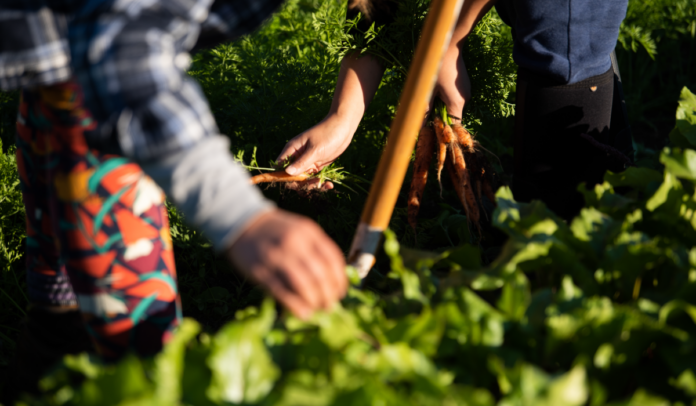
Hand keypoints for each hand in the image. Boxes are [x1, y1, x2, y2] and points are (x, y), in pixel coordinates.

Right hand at [226, 209, 347, 318]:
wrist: (241, 223)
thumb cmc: (275, 231)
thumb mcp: (299, 231)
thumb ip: (316, 250)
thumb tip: (333, 281)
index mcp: (308, 232)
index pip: (332, 258)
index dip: (339, 279)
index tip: (340, 292)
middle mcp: (295, 243)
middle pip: (320, 274)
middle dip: (328, 294)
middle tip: (329, 306)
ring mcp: (277, 257)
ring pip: (304, 284)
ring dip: (314, 301)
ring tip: (316, 309)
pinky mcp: (261, 271)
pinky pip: (283, 291)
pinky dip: (296, 306)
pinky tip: (303, 313)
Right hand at [276, 114, 353, 189]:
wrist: (343, 127)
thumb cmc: (327, 134)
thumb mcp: (315, 149)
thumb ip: (302, 162)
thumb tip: (287, 173)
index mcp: (291, 150)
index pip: (280, 168)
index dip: (284, 178)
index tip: (297, 184)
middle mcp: (296, 158)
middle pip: (291, 177)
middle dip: (301, 185)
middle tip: (315, 185)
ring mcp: (306, 163)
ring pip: (302, 181)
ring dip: (312, 186)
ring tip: (326, 185)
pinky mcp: (316, 166)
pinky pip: (313, 179)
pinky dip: (319, 183)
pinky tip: (329, 184)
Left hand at [429, 43, 471, 124]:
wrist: (449, 44)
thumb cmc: (436, 66)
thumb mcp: (428, 88)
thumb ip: (425, 108)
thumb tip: (418, 125)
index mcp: (456, 102)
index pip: (453, 126)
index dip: (443, 130)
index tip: (431, 132)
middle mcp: (465, 99)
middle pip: (452, 117)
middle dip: (440, 118)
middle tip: (426, 113)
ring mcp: (466, 92)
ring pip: (453, 108)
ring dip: (441, 107)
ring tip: (431, 97)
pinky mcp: (464, 86)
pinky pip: (455, 99)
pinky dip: (446, 99)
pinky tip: (438, 90)